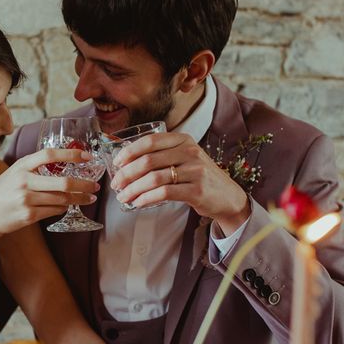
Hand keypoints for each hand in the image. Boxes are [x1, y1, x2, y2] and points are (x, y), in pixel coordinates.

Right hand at [0, 148, 99, 241]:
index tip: (87, 157)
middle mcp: (24, 181)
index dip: (71, 154)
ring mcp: (26, 199)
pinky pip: (54, 211)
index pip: (50, 154)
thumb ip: (33, 168)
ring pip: (62, 199)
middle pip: (63, 182)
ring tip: (88, 198)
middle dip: (84, 184)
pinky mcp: (28, 216)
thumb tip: (62, 164)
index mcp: (21, 166)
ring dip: (78, 199)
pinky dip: (64, 209)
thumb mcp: (13, 173)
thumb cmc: (0, 193)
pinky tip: (68, 207)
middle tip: (95, 186)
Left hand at [110, 133, 249, 233]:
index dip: (129, 152)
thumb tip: (125, 165)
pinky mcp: (197, 190)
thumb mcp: (185, 158)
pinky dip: (146, 199)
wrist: (228, 196)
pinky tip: (138, 203)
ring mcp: (195, 171)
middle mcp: (190, 152)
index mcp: (183, 140)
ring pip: (154, 178)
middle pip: (148, 161)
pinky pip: (164, 193)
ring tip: (123, 197)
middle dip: (126, 174)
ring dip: (133, 189)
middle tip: (116, 184)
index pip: (150, 141)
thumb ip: (162, 156)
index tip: (117, 163)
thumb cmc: (199, 177)